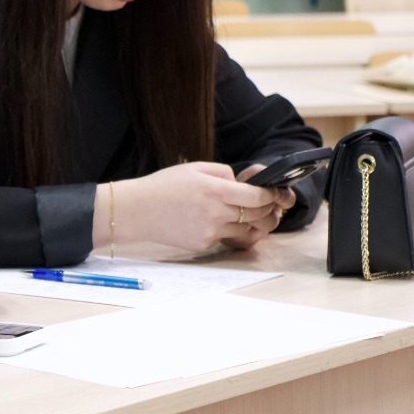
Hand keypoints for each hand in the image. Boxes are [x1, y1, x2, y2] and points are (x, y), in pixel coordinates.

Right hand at [108, 163, 291, 253]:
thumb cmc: (164, 186)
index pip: (257, 197)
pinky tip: (221, 222)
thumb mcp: (195, 168)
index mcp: (216, 190)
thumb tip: (241, 183)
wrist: (137, 211)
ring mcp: (210, 231)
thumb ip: (223, 173)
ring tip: (252, 215)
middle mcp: (216, 213)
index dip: (271, 196)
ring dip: (252, 223)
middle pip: (257, 216)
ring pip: (245, 230)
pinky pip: (225, 237)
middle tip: (273, 207)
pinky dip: (229, 230)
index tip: (275, 193)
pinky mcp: (203, 244)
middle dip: (270, 211)